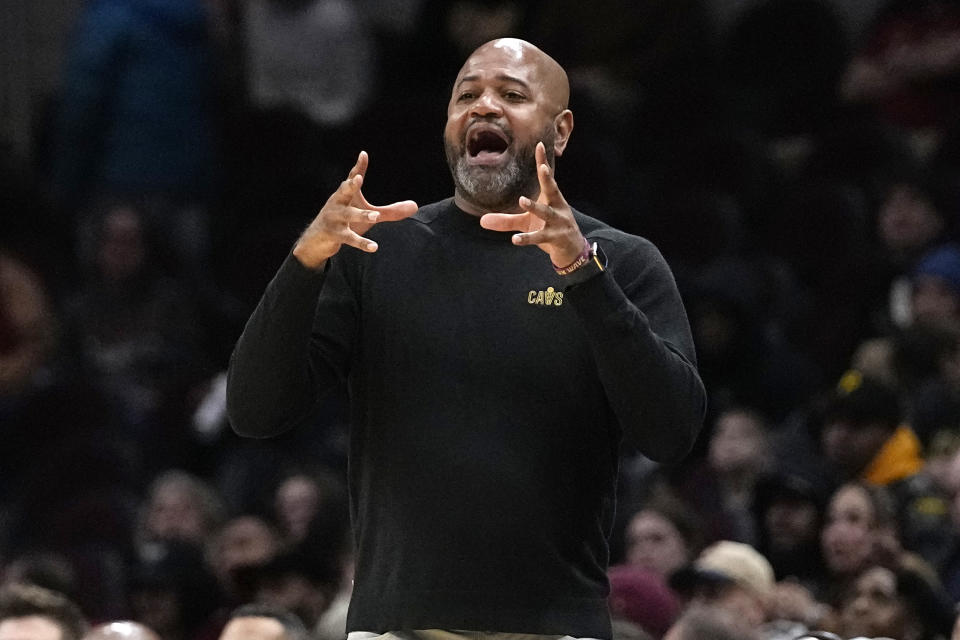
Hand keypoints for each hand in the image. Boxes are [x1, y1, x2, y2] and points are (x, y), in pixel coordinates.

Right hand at [292, 151, 417, 268]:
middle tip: (358, 179)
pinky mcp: (335, 234)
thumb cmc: (345, 221)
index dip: (358, 166)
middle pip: (344, 191)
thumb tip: (415, 206)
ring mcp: (334, 219)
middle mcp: (337, 203)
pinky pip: (350, 238)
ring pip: (349, 216)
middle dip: (351, 185)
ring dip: (362, 215)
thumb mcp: (366, 214)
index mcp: (344, 194)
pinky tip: (374, 247)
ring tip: (375, 216)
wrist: (316, 239)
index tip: (363, 155)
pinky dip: (362, 243)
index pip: (352, 178)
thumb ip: (390, 211)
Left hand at [479, 141, 584, 266]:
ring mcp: (559, 223)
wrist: (571, 250)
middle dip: (548, 179)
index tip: (540, 145)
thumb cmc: (549, 231)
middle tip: (543, 168)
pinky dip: (527, 238)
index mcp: (552, 199)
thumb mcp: (526, 223)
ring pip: (546, 213)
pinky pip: (540, 237)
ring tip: (523, 200)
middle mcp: (557, 207)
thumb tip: (481, 221)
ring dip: (535, 206)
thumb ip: (505, 221)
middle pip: (553, 190)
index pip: (547, 178)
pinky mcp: (556, 238)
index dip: (543, 161)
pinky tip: (514, 239)